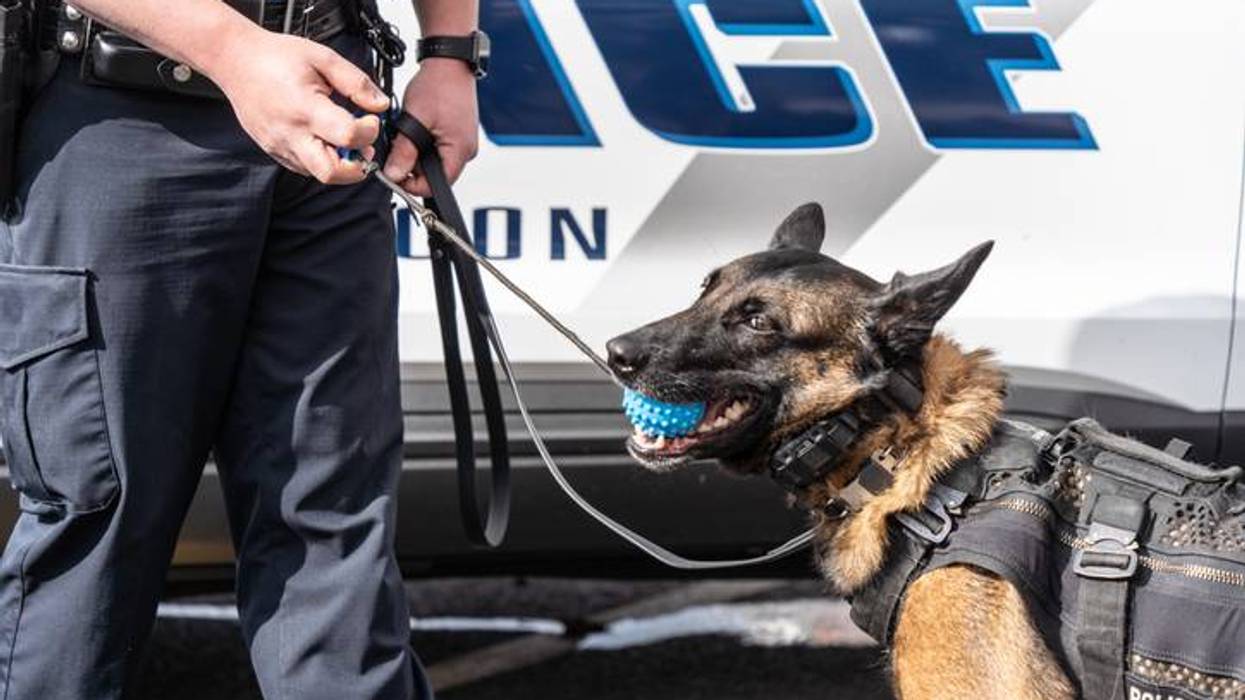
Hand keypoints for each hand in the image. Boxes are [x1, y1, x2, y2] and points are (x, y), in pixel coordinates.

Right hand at [209, 27, 389, 183]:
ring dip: (340, 164)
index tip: (372, 119)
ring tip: (346, 140)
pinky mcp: (274, 151)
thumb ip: (356, 83)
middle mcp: (290, 133)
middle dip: (357, 167)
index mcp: (304, 108)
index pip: (347, 136)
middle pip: (332, 173)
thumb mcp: (323, 58)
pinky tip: (325, 139)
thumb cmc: (275, 57)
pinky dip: (322, 160)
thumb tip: (380, 105)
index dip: (369, 131)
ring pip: (318, 175)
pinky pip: (304, 168)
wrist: (234, 61)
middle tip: (364, 147)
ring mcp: (280, 146)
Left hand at [382, 58, 479, 195]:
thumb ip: (404, 152)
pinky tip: (419, 126)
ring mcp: (464, 142)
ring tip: (410, 130)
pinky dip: (425, 142)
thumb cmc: (438, 84)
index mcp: (460, 151)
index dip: (412, 184)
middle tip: (398, 147)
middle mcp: (466, 150)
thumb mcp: (413, 121)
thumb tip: (394, 174)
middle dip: (413, 166)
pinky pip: (440, 148)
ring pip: (435, 161)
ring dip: (418, 152)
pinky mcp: (459, 134)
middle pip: (435, 175)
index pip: (436, 186)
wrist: (449, 61)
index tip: (393, 174)